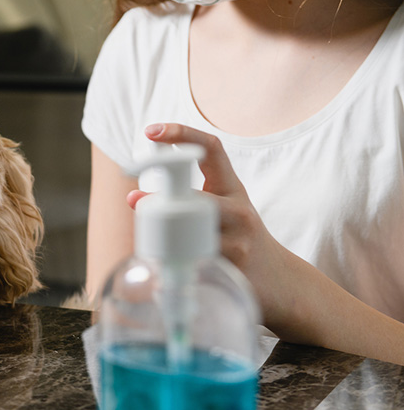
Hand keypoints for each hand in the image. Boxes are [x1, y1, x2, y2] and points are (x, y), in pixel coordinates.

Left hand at [127, 123, 291, 328]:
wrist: (277, 279)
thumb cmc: (237, 238)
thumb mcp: (221, 209)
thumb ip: (187, 198)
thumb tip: (133, 197)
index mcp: (231, 187)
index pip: (211, 149)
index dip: (182, 134)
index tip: (151, 131)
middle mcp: (240, 209)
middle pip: (197, 196)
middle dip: (163, 200)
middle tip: (134, 200)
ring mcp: (240, 239)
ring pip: (193, 230)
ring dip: (165, 236)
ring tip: (149, 241)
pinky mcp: (234, 267)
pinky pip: (196, 260)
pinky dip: (175, 263)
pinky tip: (165, 274)